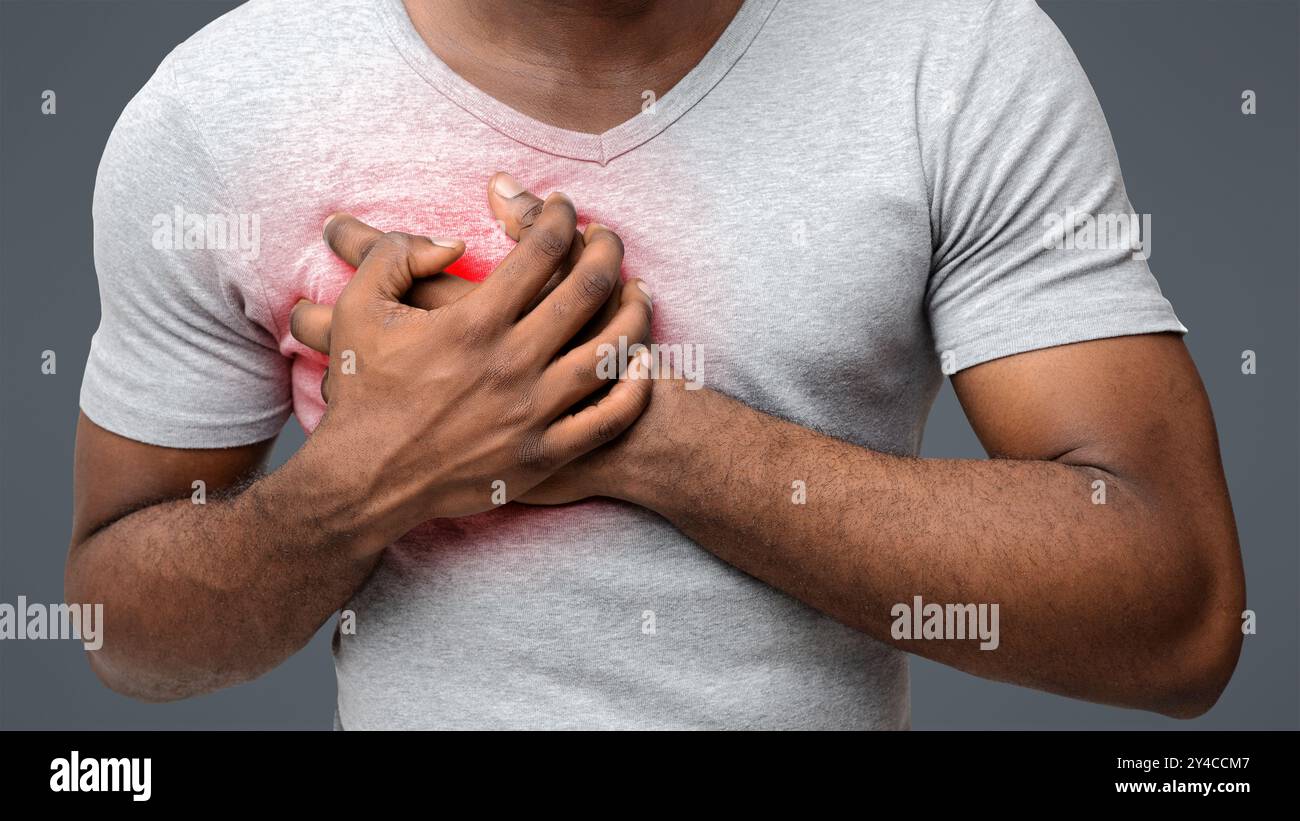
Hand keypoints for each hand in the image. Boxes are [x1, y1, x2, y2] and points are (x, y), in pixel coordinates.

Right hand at [293, 191, 653, 544]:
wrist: (364, 480)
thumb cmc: (362, 390)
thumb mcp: (359, 307)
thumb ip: (397, 255)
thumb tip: (454, 243)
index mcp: (472, 323)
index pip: (541, 249)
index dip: (561, 215)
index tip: (565, 207)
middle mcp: (511, 363)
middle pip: (587, 289)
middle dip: (607, 250)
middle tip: (609, 238)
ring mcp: (533, 413)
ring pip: (612, 351)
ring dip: (635, 311)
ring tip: (638, 291)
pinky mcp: (544, 455)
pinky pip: (610, 418)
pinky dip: (635, 387)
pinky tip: (641, 362)